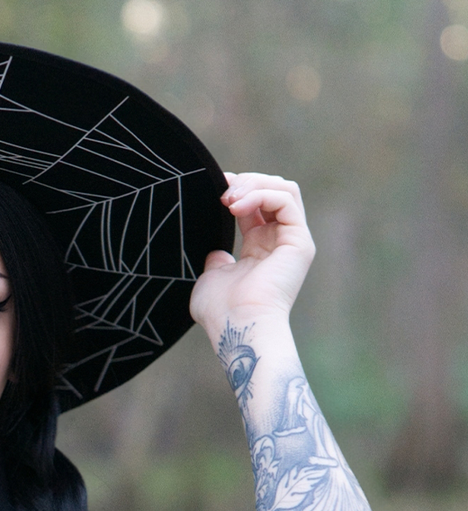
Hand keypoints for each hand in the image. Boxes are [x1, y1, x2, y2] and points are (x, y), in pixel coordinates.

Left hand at [189, 172, 316, 331]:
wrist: (237, 327)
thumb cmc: (221, 312)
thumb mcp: (210, 279)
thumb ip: (215, 262)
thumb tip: (215, 253)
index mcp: (260, 249)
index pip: (255, 205)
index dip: (236, 190)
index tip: (213, 189)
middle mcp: (279, 242)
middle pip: (272, 190)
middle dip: (245, 183)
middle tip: (221, 191)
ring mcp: (293, 241)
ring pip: (283, 189)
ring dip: (253, 185)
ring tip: (228, 199)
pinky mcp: (300, 242)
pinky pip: (286, 199)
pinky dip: (260, 194)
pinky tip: (236, 207)